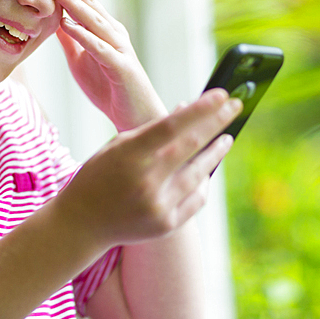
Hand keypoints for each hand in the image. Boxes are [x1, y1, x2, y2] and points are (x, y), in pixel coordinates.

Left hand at [49, 0, 166, 130]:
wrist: (136, 118)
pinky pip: (99, 48)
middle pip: (90, 4)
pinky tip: (68, 24)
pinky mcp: (120, 67)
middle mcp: (114, 33)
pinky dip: (84, 35)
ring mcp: (118, 49)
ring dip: (75, 5)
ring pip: (94, 22)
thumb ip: (70, 40)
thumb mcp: (81, 61)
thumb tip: (54, 20)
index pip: (84, 2)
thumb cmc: (108, 88)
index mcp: (104, 30)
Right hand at [53, 90, 241, 247]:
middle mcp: (145, 181)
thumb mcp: (118, 146)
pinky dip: (203, 181)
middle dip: (217, 123)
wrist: (83, 222)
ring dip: (216, 152)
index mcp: (129, 155)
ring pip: (199, 173)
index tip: (222, 94)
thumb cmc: (100, 175)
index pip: (171, 126)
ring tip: (227, 138)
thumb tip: (187, 109)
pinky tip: (207, 169)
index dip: (200, 109)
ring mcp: (158, 205)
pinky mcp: (166, 225)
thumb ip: (153, 130)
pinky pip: (196, 199)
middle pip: (191, 146)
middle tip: (236, 106)